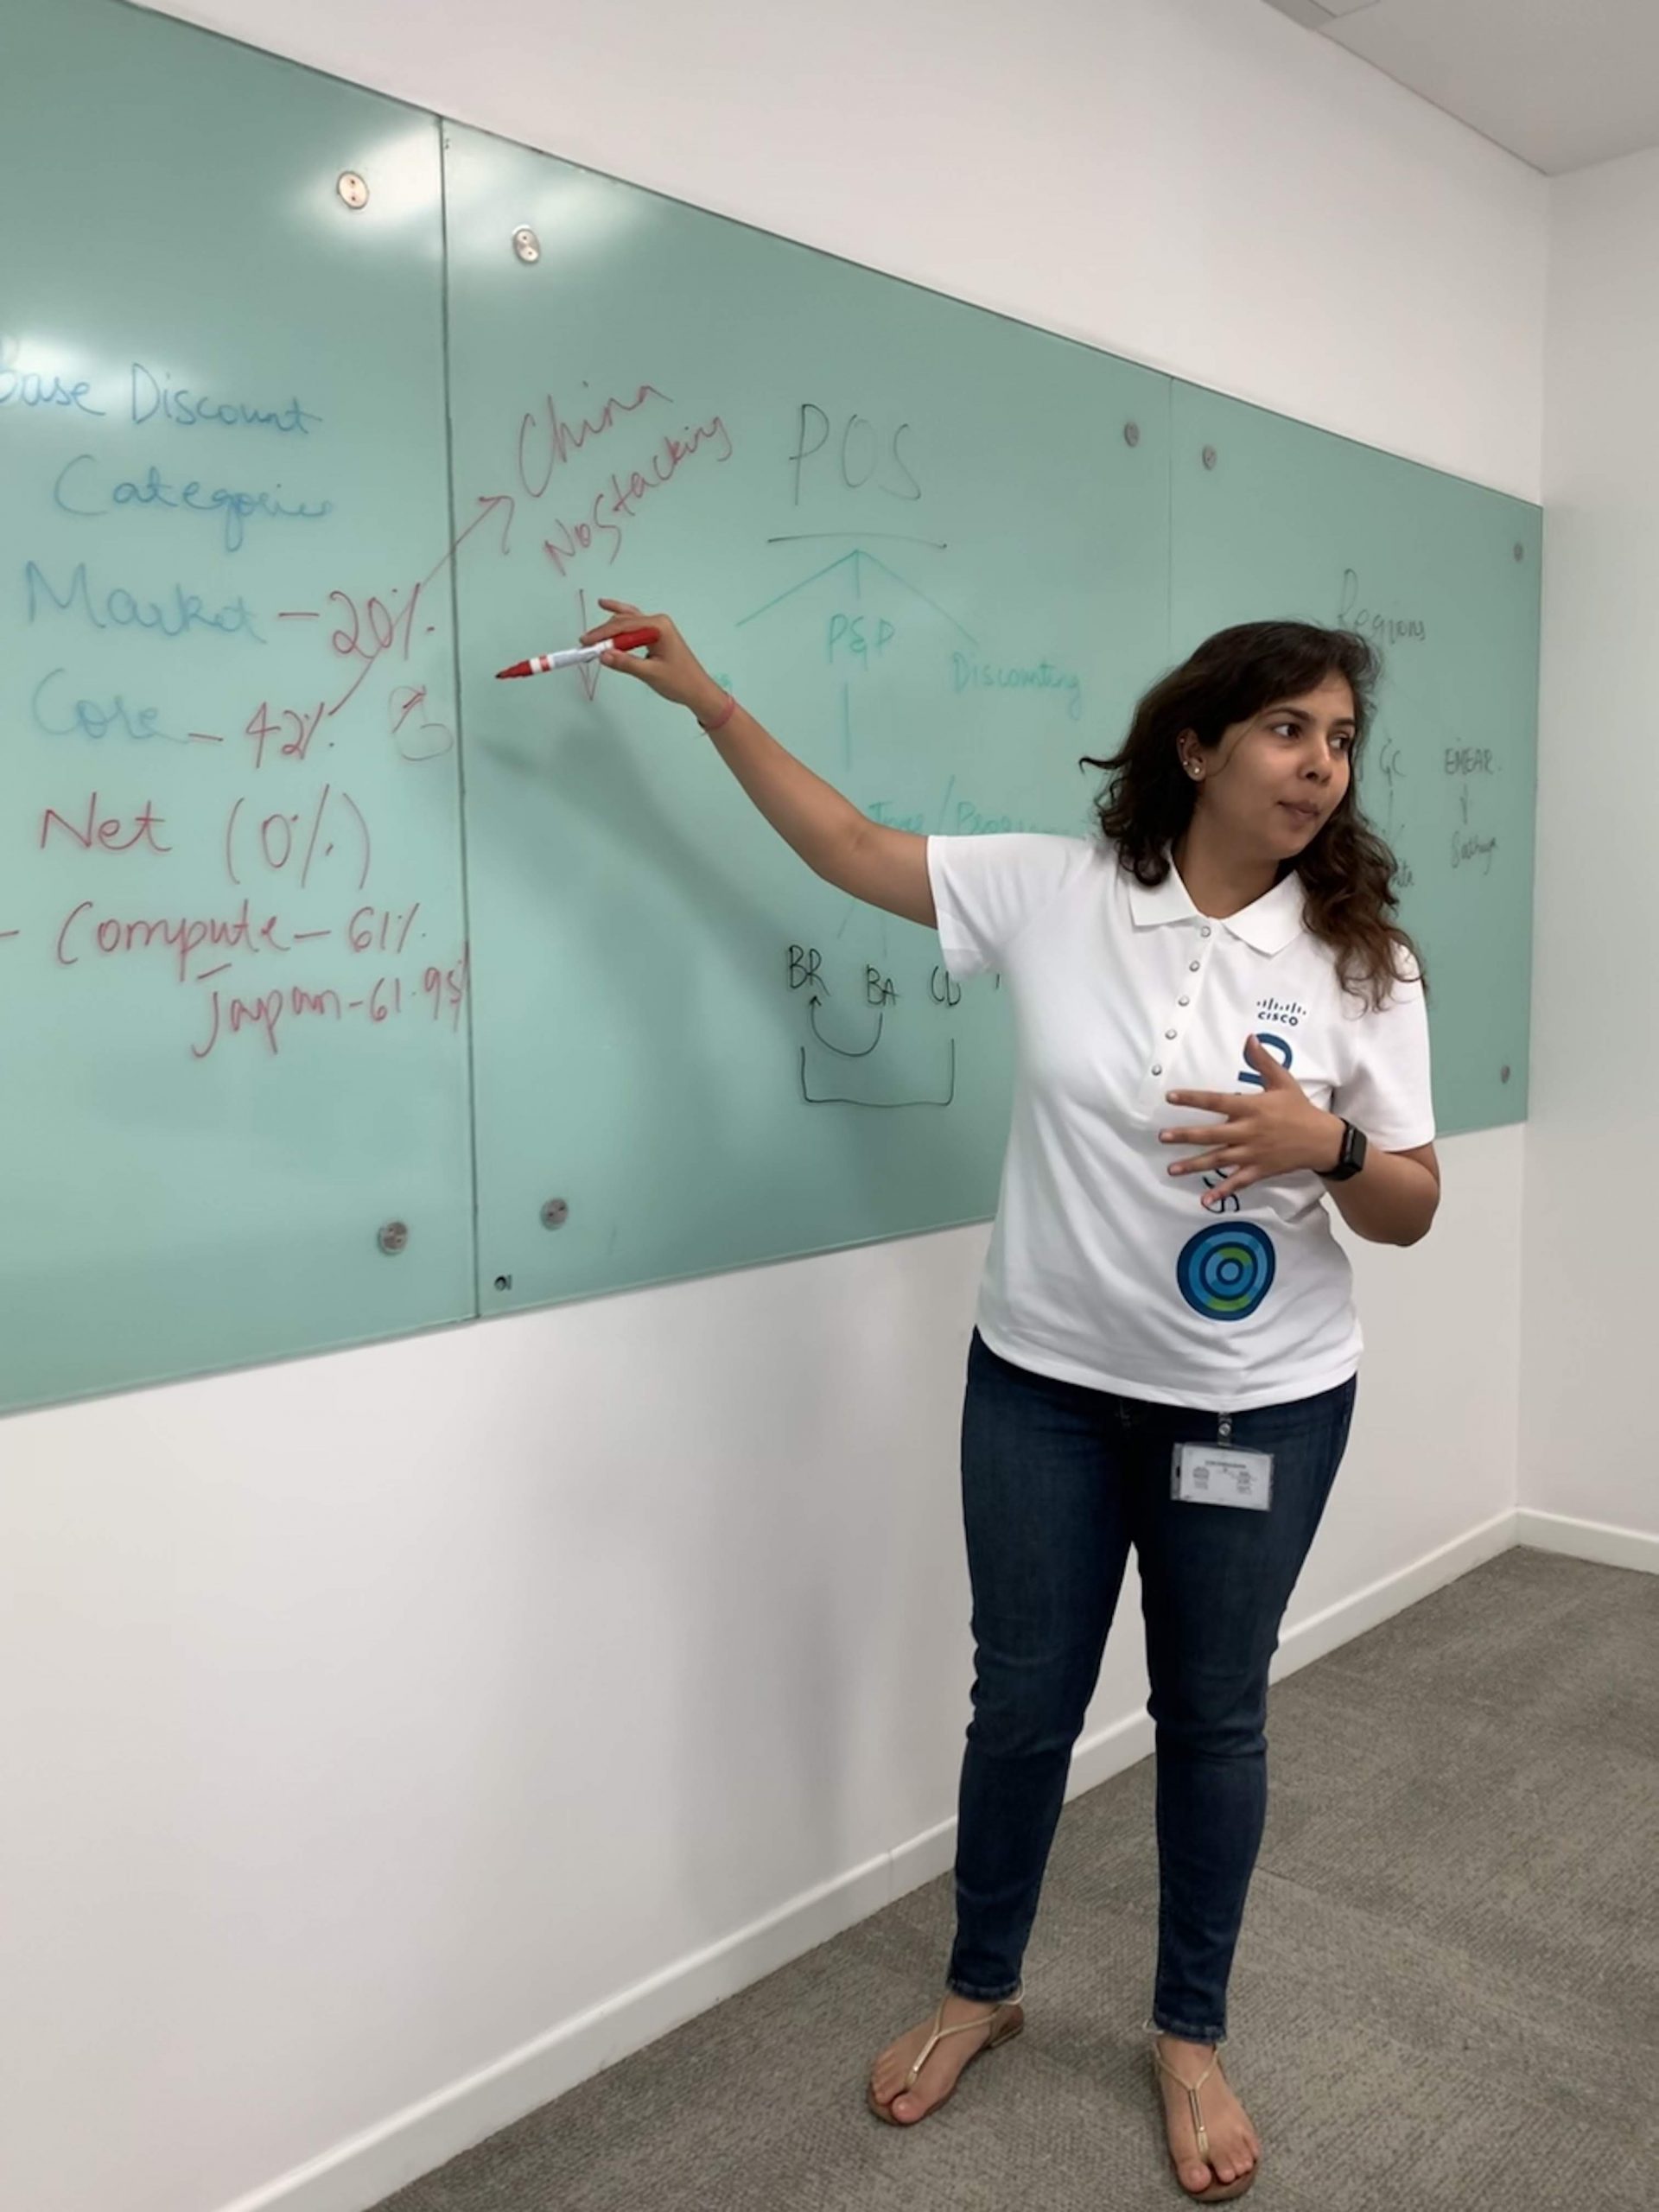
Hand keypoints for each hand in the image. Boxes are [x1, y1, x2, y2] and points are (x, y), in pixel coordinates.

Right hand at [579, 599, 725, 719]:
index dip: (603, 634)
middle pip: (625, 621)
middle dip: (604, 631)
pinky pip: (634, 628)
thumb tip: (603, 656)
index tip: (586, 642)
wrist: (698, 691)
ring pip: (628, 622)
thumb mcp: (650, 674)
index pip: (624, 626)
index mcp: (659, 626)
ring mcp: (658, 628)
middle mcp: (658, 622)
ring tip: (592, 636)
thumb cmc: (679, 682)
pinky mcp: (656, 637)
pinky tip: (608, 612)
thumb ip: (626, 663)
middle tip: (585, 642)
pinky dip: (620, 628)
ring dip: (610, 629)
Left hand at [1160, 1035, 1342, 1205]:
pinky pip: (1237, 1182)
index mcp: (1252, 1107)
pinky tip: (1205, 1201)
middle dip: (1186, 1136)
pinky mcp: (1259, 1170)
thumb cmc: (1299, 1109)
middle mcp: (1249, 1131)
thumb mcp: (1283, 1081)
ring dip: (1194, 1166)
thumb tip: (1249, 1038)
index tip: (1170, 1096)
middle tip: (1162, 1137)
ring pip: (1219, 1160)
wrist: (1322, 1140)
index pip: (1216, 1101)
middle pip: (1212, 1134)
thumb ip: (1263, 1061)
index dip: (1193, 1099)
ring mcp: (1253, 1153)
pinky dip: (1222, 1192)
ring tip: (1172, 1170)